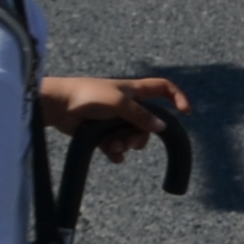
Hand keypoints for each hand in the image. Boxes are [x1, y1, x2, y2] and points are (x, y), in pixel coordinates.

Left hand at [39, 73, 185, 155]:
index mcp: (134, 90)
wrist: (58, 106)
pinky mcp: (101, 132)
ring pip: (131, 137)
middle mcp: (127, 104)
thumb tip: (161, 127)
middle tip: (129, 143)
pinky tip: (111, 155)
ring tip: (112, 147)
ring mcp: (114, 119)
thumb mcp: (118, 103)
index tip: (186, 113)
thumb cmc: (88, 96)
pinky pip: (116, 146)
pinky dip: (115, 152)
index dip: (177, 97)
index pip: (163, 88)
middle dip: (141, 136)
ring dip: (125, 144)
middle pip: (148, 123)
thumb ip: (140, 116)